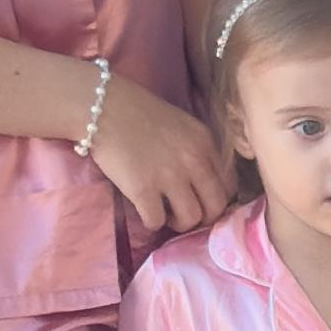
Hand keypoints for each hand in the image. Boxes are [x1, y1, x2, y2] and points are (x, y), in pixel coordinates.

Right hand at [85, 75, 227, 233]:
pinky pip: (157, 222)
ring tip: (166, 214)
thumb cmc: (138, 112)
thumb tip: (203, 182)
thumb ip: (198, 149)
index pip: (228, 184)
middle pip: (216, 206)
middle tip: (186, 214)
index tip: (203, 201)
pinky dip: (152, 223)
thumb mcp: (182, 124)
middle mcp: (193, 160)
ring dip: (179, 223)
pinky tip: (146, 213)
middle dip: (204, 218)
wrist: (102, 106)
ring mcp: (169, 176)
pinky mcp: (143, 190)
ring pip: (191, 219)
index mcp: (205, 142)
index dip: (217, 199)